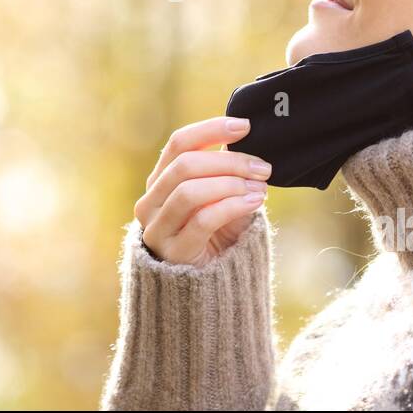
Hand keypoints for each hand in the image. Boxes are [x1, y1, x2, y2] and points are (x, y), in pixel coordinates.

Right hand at [135, 116, 270, 266]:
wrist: (209, 286)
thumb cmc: (216, 234)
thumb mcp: (218, 196)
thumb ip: (223, 170)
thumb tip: (245, 138)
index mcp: (159, 181)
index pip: (178, 143)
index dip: (211, 129)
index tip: (244, 126)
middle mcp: (150, 202)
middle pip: (185, 165)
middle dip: (229, 161)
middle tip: (262, 167)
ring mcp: (157, 228)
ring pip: (190, 191)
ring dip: (230, 184)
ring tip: (259, 187)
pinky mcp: (173, 252)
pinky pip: (203, 220)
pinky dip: (232, 206)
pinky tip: (253, 202)